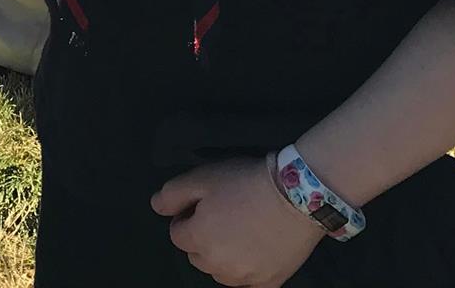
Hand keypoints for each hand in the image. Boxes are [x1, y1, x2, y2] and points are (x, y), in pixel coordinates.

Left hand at [152, 158, 323, 286]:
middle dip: (202, 238)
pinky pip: (247, 283)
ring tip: (239, 231)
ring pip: (220, 272)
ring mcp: (245, 278)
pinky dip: (246, 271)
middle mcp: (218, 266)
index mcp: (199, 240)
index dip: (186, 217)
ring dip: (221, 256)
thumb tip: (156, 207)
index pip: (176, 235)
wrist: (298, 195)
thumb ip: (171, 194)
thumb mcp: (202, 177)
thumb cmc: (245, 183)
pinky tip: (255, 251)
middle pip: (196, 256)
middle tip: (222, 215)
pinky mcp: (269, 283)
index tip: (203, 205)